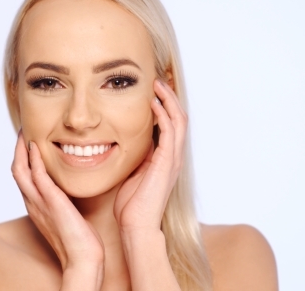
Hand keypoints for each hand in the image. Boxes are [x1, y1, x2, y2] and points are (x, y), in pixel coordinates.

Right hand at [11, 132, 104, 287]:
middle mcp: (33, 203)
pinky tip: (36, 146)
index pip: (23, 177)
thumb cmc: (78, 239)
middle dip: (18, 149)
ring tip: (25, 132)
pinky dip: (34, 160)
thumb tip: (68, 190)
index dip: (22, 158)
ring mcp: (39, 203)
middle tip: (23, 131)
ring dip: (21, 149)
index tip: (28, 141)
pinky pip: (38, 177)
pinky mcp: (52, 202)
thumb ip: (62, 201)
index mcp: (36, 205)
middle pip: (16, 170)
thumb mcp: (67, 214)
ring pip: (20, 171)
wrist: (82, 258)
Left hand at [113, 79, 187, 234]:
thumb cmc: (132, 205)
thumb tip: (124, 143)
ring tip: (157, 84)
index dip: (165, 106)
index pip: (171, 125)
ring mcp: (173, 159)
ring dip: (168, 100)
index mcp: (166, 159)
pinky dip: (163, 114)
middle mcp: (173, 156)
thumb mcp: (133, 174)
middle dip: (170, 97)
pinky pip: (170, 131)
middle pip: (179, 117)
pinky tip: (153, 102)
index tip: (153, 90)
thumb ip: (136, 158)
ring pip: (179, 120)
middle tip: (159, 80)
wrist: (136, 225)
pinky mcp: (167, 162)